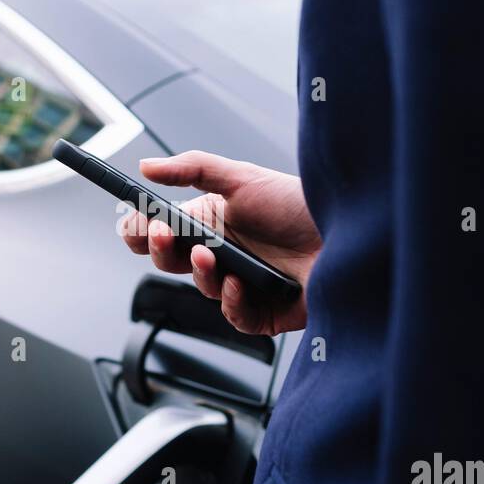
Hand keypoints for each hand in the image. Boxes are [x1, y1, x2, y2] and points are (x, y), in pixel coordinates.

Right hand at [119, 151, 320, 335]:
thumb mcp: (242, 178)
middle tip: (161, 234)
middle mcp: (223, 254)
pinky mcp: (263, 311)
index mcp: (212, 223)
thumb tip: (146, 167)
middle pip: (171, 262)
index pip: (162, 232)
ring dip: (200, 272)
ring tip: (210, 255)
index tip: (134, 224)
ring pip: (202, 289)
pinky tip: (239, 283)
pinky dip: (231, 301)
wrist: (349, 232)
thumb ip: (192, 168)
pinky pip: (234, 316)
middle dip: (160, 249)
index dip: (141, 231)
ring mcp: (241, 284)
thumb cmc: (300, 204)